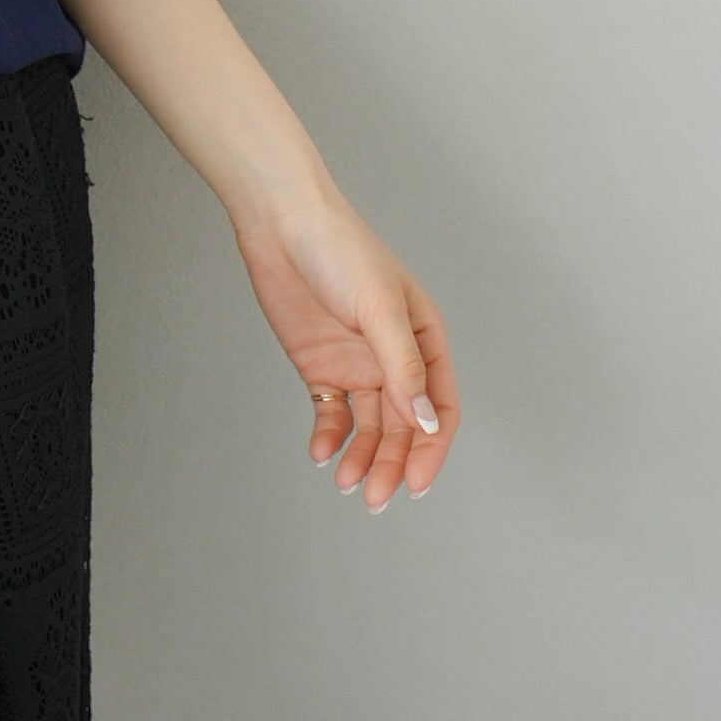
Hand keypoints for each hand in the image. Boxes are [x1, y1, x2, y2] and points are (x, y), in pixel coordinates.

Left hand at [230, 181, 459, 509]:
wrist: (279, 222)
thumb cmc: (340, 249)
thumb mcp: (380, 309)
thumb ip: (403, 368)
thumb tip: (427, 423)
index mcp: (424, 340)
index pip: (440, 407)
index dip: (432, 449)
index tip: (416, 484)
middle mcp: (394, 357)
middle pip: (403, 426)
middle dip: (392, 464)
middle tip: (374, 497)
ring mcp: (356, 363)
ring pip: (369, 426)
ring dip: (361, 457)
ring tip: (347, 483)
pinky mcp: (320, 365)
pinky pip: (331, 412)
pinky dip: (330, 436)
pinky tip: (322, 453)